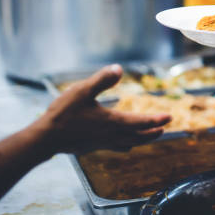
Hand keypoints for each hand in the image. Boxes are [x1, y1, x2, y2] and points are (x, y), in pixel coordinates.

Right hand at [34, 65, 170, 153]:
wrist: (45, 139)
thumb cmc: (63, 113)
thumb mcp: (82, 91)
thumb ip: (101, 80)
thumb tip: (119, 68)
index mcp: (112, 122)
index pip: (140, 122)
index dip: (156, 120)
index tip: (169, 117)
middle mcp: (110, 135)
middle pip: (138, 136)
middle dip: (152, 132)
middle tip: (164, 128)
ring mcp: (102, 143)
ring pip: (129, 143)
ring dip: (142, 139)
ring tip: (150, 136)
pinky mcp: (93, 147)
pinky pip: (117, 146)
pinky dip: (127, 143)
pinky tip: (124, 142)